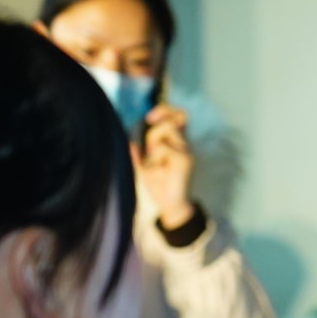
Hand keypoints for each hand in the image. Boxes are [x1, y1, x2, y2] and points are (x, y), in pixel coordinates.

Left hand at [134, 103, 196, 228]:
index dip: (165, 110)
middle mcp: (183, 144)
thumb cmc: (159, 186)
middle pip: (170, 119)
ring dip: (153, 145)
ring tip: (154, 163)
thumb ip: (138, 154)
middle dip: (154, 132)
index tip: (150, 117)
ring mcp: (186, 152)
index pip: (178, 115)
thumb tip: (130, 141)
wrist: (171, 207)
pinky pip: (163, 149)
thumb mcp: (144, 167)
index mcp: (176, 143)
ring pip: (165, 130)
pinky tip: (158, 171)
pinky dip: (154, 159)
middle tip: (150, 151)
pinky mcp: (185, 160)